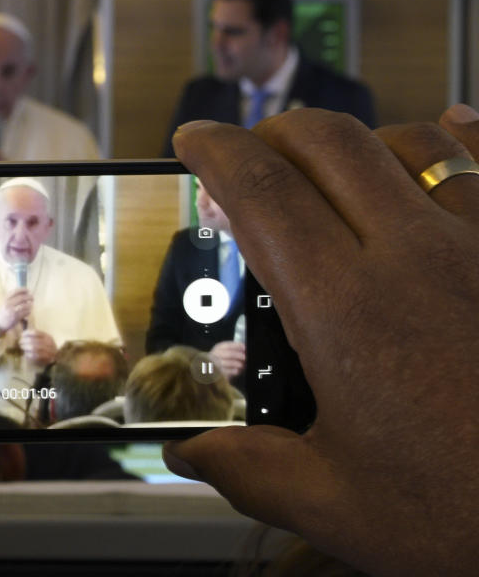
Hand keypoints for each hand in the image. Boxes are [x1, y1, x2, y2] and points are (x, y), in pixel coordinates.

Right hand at [0, 287, 32, 333]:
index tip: (28, 290)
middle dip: (29, 297)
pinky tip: (28, 311)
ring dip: (30, 305)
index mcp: (6, 299)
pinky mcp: (16, 318)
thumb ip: (13, 298)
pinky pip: (25, 313)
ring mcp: (12, 311)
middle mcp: (8, 304)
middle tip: (32, 298)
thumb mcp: (5, 302)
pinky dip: (28, 311)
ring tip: (31, 305)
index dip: (23, 290)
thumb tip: (25, 293)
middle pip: (21, 298)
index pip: (15, 291)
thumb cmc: (3, 311)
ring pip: (25, 306)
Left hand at [19, 329, 56, 365]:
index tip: (21, 335)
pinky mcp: (47, 359)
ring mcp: (49, 351)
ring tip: (22, 347)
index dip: (27, 333)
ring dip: (26, 347)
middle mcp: (49, 343)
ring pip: (34, 348)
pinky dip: (29, 354)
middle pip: (34, 340)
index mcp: (48, 337)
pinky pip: (35, 356)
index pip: (36, 333)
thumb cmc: (46, 348)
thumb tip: (22, 334)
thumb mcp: (42, 340)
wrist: (55, 358)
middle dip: (25, 341)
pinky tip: (26, 354)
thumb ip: (34, 337)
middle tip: (20, 342)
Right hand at [165, 106, 478, 575]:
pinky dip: (463, 135)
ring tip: (332, 169)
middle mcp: (416, 256)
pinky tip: (455, 127)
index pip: (263, 193)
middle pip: (329, 143)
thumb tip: (192, 455)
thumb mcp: (340, 505)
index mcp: (347, 309)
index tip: (193, 141)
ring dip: (355, 143)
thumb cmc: (471, 516)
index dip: (217, 153)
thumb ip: (250, 470)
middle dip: (274, 134)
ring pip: (411, 142)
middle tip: (251, 156)